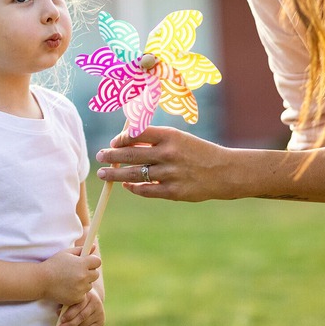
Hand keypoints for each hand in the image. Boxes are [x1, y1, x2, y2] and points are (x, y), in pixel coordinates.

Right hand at [41, 247, 100, 305]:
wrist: (41, 281)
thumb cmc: (54, 264)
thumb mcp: (66, 253)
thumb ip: (81, 250)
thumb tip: (93, 247)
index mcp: (82, 264)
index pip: (97, 262)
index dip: (92, 261)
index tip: (86, 262)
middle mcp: (83, 276)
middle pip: (95, 274)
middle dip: (89, 272)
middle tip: (77, 272)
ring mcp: (81, 288)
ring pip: (89, 285)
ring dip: (83, 283)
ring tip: (70, 280)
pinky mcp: (77, 298)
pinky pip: (83, 294)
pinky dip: (78, 292)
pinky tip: (68, 288)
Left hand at [58, 288, 104, 325]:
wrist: (91, 300)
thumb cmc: (76, 299)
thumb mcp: (72, 298)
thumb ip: (66, 304)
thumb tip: (58, 313)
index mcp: (88, 294)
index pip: (79, 306)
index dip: (69, 314)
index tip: (61, 320)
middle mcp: (96, 302)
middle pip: (82, 316)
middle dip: (69, 324)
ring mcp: (100, 312)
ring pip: (84, 324)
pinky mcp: (101, 321)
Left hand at [96, 126, 225, 201]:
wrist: (225, 172)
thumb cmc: (198, 152)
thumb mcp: (179, 139)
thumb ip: (155, 141)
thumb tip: (126, 144)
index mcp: (170, 136)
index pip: (136, 133)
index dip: (121, 138)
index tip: (114, 142)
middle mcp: (168, 153)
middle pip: (130, 154)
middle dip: (111, 156)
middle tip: (99, 156)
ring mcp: (170, 174)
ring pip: (134, 174)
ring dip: (115, 174)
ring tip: (102, 174)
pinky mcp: (173, 192)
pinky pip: (146, 190)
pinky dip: (133, 188)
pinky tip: (126, 185)